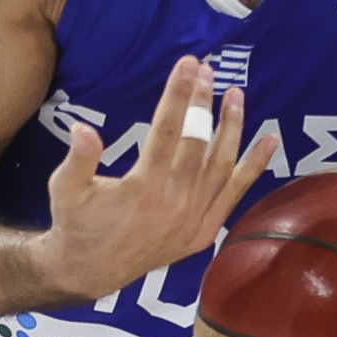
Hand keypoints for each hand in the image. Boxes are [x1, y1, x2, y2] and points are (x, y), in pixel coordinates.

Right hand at [35, 57, 276, 300]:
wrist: (91, 271)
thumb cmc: (76, 223)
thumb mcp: (66, 189)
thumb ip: (79, 158)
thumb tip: (83, 128)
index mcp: (142, 189)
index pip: (166, 131)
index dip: (178, 95)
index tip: (188, 65)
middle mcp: (174, 203)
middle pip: (197, 142)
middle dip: (203, 102)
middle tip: (208, 70)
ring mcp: (193, 219)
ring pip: (221, 164)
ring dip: (231, 126)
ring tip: (235, 94)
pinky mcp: (204, 231)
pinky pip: (234, 194)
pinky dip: (254, 167)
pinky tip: (270, 140)